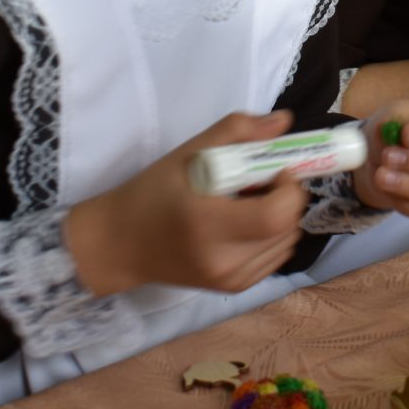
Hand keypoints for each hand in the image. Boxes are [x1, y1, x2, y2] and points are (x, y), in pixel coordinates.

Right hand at [63, 111, 306, 296]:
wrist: (121, 244)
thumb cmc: (153, 192)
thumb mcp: (188, 153)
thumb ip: (237, 130)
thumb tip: (284, 121)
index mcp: (207, 224)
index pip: (275, 215)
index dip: (288, 188)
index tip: (274, 169)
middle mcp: (222, 260)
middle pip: (286, 229)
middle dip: (287, 199)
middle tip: (263, 181)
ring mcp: (230, 280)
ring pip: (286, 244)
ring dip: (282, 218)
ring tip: (252, 202)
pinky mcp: (234, 288)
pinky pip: (275, 258)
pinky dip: (273, 237)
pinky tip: (248, 223)